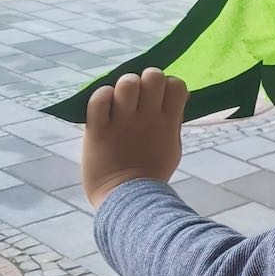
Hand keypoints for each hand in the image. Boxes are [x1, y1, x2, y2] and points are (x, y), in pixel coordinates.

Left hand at [82, 68, 188, 207]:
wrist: (128, 200)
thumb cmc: (152, 176)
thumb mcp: (173, 147)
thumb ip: (173, 122)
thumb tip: (176, 101)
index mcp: (168, 122)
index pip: (176, 84)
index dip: (168, 85)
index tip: (160, 98)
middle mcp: (147, 117)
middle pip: (153, 75)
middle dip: (147, 81)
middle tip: (140, 97)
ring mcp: (122, 122)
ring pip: (127, 82)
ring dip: (124, 87)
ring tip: (120, 102)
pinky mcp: (98, 129)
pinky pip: (99, 98)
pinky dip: (102, 96)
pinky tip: (105, 107)